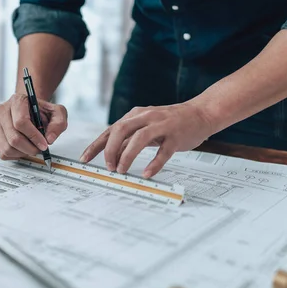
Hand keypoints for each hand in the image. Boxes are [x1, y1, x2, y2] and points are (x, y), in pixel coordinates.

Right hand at [0, 93, 67, 159]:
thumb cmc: (40, 111)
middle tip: (40, 149)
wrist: (29, 110)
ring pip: (8, 148)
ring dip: (23, 152)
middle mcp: (2, 110)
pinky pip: (3, 153)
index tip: (44, 144)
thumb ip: (58, 123)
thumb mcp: (57, 112)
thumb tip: (49, 138)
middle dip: (30, 148)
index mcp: (17, 101)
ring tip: (32, 147)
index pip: (21, 122)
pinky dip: (16, 155)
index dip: (34, 136)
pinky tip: (23, 148)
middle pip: (13, 137)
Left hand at [80, 102, 213, 177]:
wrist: (201, 113)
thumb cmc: (171, 122)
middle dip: (110, 149)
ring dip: (127, 156)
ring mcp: (162, 125)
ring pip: (139, 139)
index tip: (85, 159)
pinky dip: (154, 163)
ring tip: (122, 170)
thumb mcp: (146, 127)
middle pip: (121, 130)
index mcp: (136, 115)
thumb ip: (130, 138)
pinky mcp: (176, 136)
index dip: (96, 145)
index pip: (111, 130)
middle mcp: (146, 117)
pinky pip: (163, 151)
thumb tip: (111, 155)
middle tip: (108, 167)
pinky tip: (147, 174)